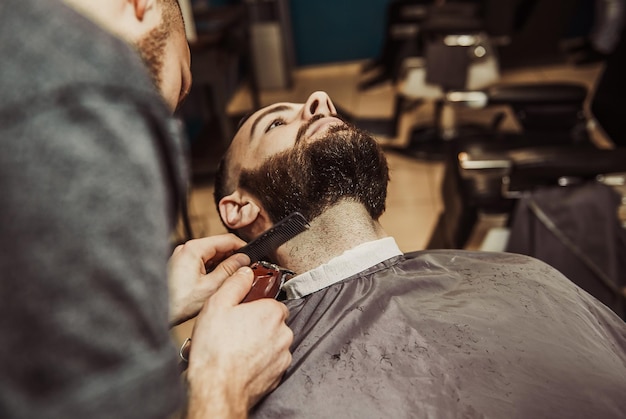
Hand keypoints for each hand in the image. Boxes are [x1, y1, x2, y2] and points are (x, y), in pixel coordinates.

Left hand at [167, 234, 249, 326]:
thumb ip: (230, 270)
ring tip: (231, 279)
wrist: (154, 314)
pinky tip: (217, 283)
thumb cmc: (177, 303)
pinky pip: (201, 263)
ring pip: (210, 256)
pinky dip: (211, 270)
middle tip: (245, 271)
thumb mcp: (211, 287)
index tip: (253, 257)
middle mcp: (185, 249)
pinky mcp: (179, 266)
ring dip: (222, 265)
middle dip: (233, 258)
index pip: (226, 239)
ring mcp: (181, 257)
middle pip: (218, 247)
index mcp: (193, 249)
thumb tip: (244, 260)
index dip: (243, 247)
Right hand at [186, 267, 292, 417]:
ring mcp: (283, 356)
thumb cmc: (215, 349)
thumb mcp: (218, 304)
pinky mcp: (278, 375)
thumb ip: (236, 283)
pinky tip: (240, 363)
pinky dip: (259, 361)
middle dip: (257, 325)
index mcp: (272, 313)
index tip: (241, 312)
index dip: (255, 306)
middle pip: (273, 323)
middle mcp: (284, 333)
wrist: (217, 389)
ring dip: (259, 344)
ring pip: (273, 343)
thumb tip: (245, 272)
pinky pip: (270, 362)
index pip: (272, 302)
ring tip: (234, 349)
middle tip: (234, 331)